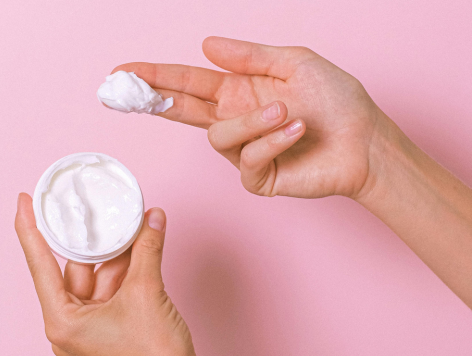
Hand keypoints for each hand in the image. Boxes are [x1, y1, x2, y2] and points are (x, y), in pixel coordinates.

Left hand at [15, 193, 241, 355]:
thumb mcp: (146, 291)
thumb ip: (147, 249)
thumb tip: (152, 218)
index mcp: (62, 322)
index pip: (40, 265)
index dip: (29, 229)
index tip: (23, 202)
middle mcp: (70, 325)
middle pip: (75, 268)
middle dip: (91, 238)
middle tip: (89, 207)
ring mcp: (89, 327)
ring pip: (98, 276)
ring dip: (116, 253)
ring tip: (129, 223)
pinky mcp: (108, 327)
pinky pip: (111, 288)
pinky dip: (124, 268)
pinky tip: (138, 245)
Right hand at [113, 36, 392, 198]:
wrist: (365, 141)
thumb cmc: (336, 100)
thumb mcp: (294, 63)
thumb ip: (249, 56)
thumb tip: (206, 46)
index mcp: (238, 92)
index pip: (187, 84)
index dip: (154, 77)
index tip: (122, 72)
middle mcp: (235, 120)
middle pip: (180, 111)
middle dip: (153, 99)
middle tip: (126, 90)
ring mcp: (244, 151)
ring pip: (219, 137)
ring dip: (252, 121)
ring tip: (288, 112)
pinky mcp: (257, 177)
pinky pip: (248, 159)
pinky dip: (273, 141)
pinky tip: (297, 131)